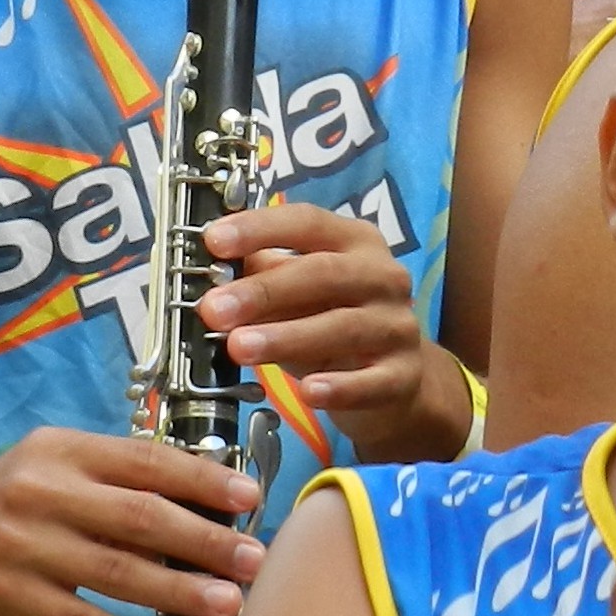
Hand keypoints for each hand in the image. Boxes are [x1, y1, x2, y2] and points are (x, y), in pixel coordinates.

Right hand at [0, 427, 265, 615]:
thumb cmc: (11, 500)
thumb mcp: (55, 465)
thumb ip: (116, 477)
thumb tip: (204, 504)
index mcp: (64, 450)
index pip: (145, 460)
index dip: (202, 479)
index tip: (248, 497)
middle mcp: (43, 492)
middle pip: (139, 517)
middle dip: (204, 540)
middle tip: (252, 559)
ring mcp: (25, 545)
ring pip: (116, 571)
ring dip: (179, 591)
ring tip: (226, 603)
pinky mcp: (11, 594)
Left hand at [199, 203, 465, 458]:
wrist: (394, 380)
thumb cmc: (333, 322)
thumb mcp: (296, 295)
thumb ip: (260, 278)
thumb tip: (211, 276)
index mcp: (354, 242)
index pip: (307, 223)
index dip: (260, 229)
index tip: (213, 241)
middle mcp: (382, 276)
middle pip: (324, 274)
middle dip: (264, 291)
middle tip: (215, 309)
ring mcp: (397, 326)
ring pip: (343, 327)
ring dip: (287, 338)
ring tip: (240, 348)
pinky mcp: (403, 375)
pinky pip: (371, 382)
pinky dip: (339, 388)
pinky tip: (308, 392)